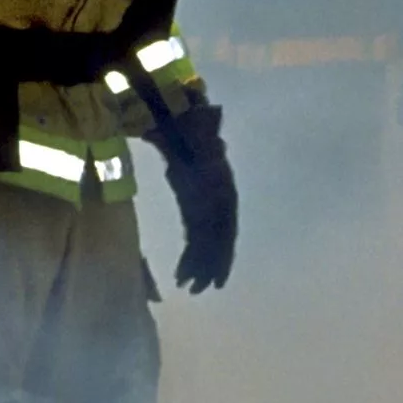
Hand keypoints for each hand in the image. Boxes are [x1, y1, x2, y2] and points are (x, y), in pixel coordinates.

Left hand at [153, 96, 235, 291]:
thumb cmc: (184, 122)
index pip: (224, 221)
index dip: (222, 248)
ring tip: (189, 288)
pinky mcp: (193, 205)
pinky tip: (181, 273)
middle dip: (211, 264)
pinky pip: (195, 235)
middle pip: (218, 237)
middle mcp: (218, 196)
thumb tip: (213, 112)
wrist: (177, 115)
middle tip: (199, 290)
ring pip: (207, 240)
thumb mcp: (192, 123)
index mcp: (218, 181)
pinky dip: (190, 255)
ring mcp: (206, 202)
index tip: (217, 273)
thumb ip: (202, 124)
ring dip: (199, 264)